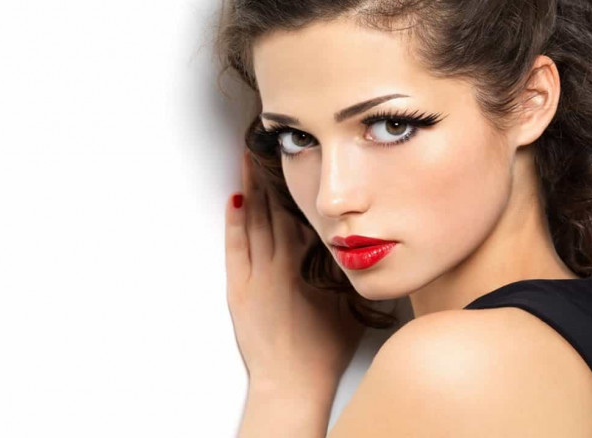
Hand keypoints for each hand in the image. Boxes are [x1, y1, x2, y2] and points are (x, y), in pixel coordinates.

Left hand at [224, 151, 365, 392]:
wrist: (293, 381)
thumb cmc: (324, 349)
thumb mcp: (348, 305)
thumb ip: (349, 272)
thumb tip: (357, 247)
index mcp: (312, 263)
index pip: (304, 213)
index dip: (299, 185)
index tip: (296, 159)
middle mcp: (284, 261)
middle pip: (277, 209)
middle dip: (273, 176)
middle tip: (267, 145)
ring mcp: (258, 274)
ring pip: (256, 221)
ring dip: (253, 189)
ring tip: (248, 159)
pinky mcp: (239, 288)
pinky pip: (236, 246)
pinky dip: (235, 222)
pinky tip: (234, 200)